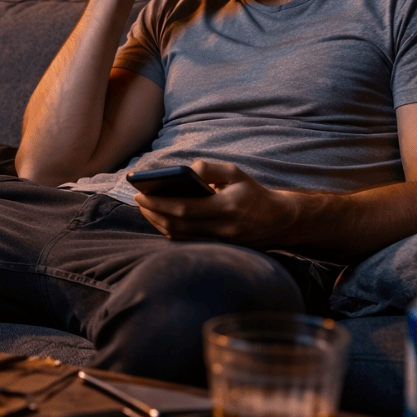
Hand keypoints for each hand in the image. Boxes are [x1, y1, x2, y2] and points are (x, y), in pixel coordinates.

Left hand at [134, 160, 300, 248]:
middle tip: (138, 201)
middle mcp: (222, 228)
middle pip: (177, 225)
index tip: (141, 194)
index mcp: (226, 206)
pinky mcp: (217, 249)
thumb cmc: (252, 193)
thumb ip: (208, 168)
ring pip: (179, 237)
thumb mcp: (234, 173)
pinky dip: (170, 232)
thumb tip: (184, 172)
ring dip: (158, 224)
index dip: (158, 203)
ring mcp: (219, 242)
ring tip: (146, 209)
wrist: (279, 221)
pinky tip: (161, 220)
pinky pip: (187, 242)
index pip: (184, 208)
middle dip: (153, 213)